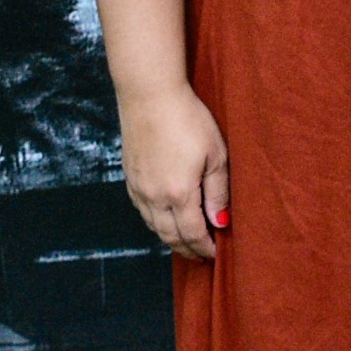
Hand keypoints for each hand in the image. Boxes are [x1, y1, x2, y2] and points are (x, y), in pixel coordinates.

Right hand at [117, 83, 228, 257]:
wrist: (150, 95)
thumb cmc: (188, 119)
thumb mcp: (215, 154)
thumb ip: (218, 191)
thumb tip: (220, 221)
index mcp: (179, 193)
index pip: (192, 234)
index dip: (204, 247)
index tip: (215, 254)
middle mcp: (154, 197)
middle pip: (170, 236)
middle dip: (187, 249)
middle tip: (201, 256)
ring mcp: (139, 188)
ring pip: (154, 226)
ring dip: (170, 238)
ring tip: (185, 242)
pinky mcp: (130, 177)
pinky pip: (142, 211)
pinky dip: (156, 222)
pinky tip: (165, 219)